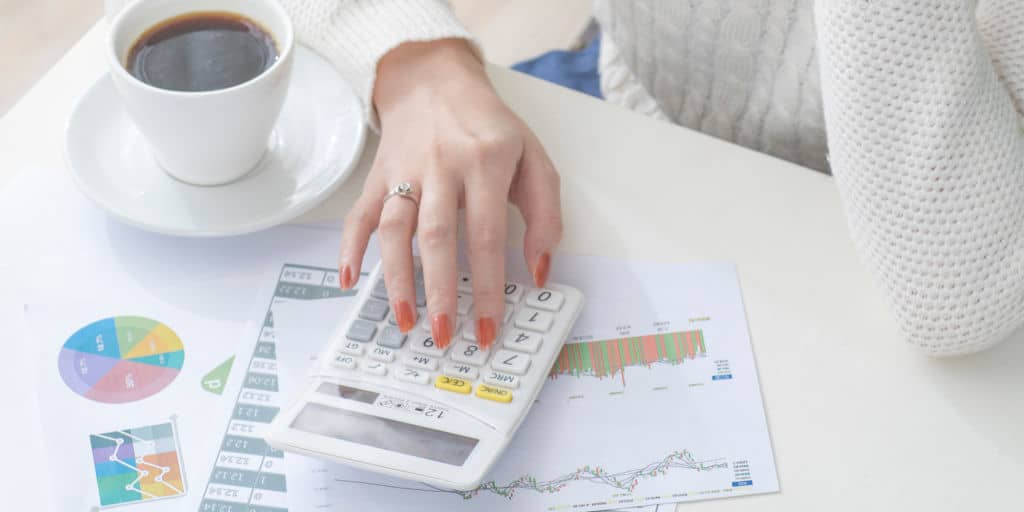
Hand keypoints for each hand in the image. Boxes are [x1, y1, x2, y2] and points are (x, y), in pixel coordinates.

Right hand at [338, 39, 562, 349]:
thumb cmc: (489, 129)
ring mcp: (405, 171)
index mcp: (486, 164)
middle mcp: (442, 167)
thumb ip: (546, 214)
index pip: (487, 236)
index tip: (487, 327)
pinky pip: (360, 214)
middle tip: (444, 336)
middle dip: (440, 293)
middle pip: (437, 237)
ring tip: (406, 321)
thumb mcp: (534, 159)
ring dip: (397, 279)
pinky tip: (349, 279)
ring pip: (395, 230)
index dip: (487, 287)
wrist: (434, 82)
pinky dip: (350, 247)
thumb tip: (541, 271)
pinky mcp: (378, 176)